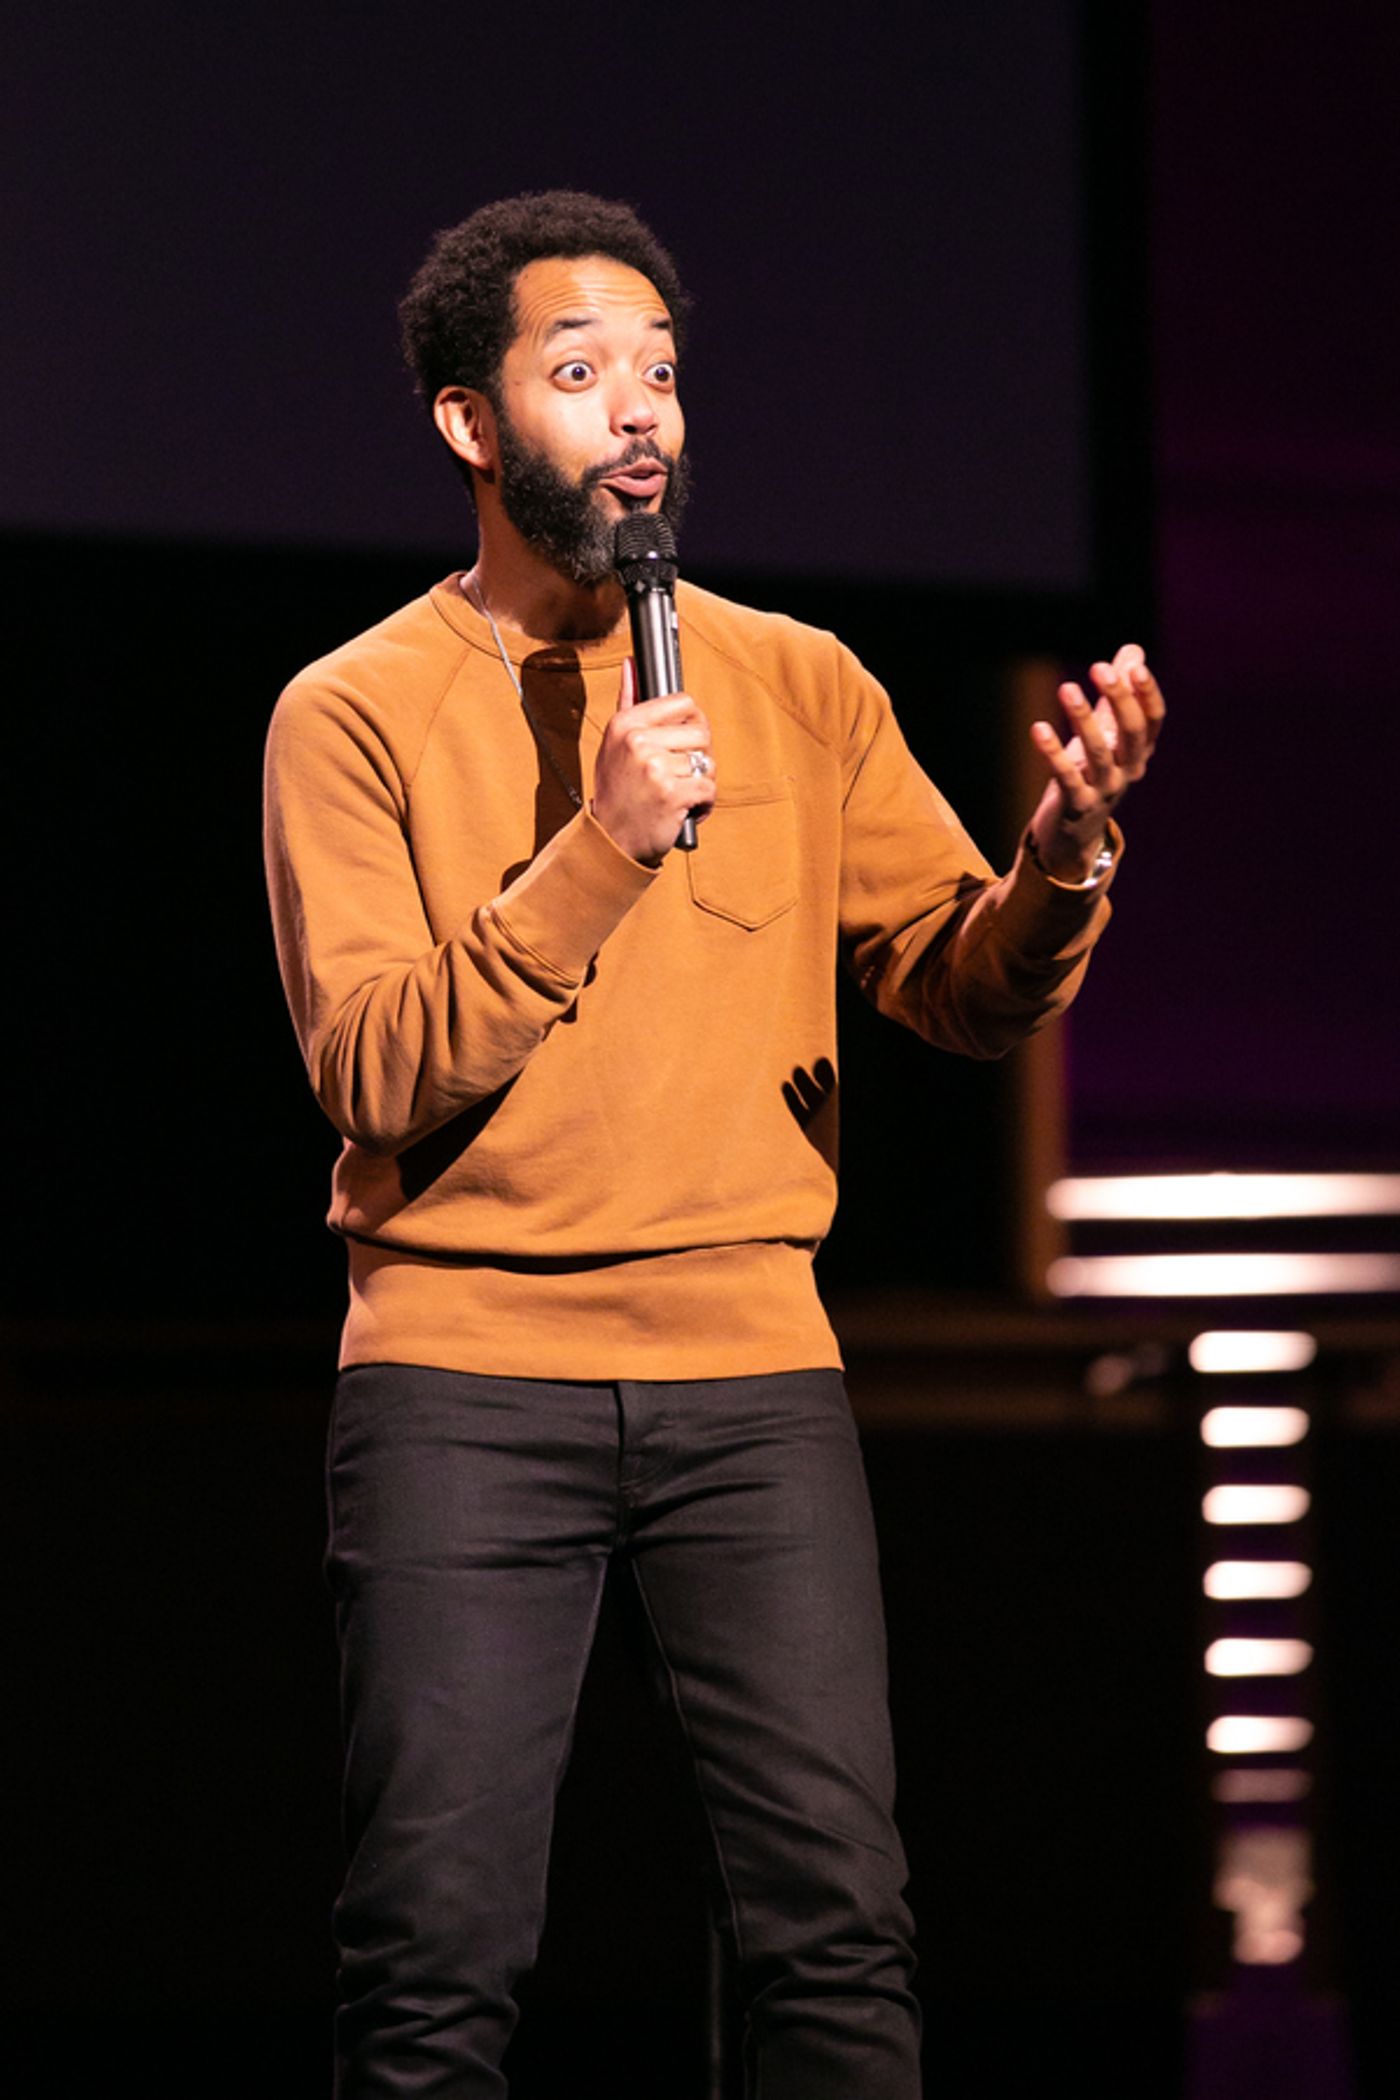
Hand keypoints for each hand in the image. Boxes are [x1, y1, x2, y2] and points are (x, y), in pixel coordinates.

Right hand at [591, 658, 716, 864]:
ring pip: (707, 763)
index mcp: (626, 724)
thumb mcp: (614, 744)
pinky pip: (709, 790)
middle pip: (701, 732)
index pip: (683, 702)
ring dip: (700, 784)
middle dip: (698, 757)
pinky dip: (704, 805)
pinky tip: (684, 811)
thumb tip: (631, 664)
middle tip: (680, 775)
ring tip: (678, 795)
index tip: (683, 742)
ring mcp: (655, 767)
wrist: (611, 840)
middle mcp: (638, 741)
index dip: (692, 724)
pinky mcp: (672, 794)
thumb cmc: (617, 792)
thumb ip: (627, 701)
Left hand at [1027, 643, 1165, 880]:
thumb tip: (1133, 650)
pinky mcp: (1076, 805)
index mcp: (1138, 752)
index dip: (1147, 693)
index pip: (1153, 720)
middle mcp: (1128, 770)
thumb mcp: (1107, 736)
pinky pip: (1065, 775)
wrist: (1073, 836)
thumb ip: (1118, 696)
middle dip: (1119, 699)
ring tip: (1067, 687)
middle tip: (1100, 668)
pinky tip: (1038, 728)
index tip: (1134, 666)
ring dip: (1083, 718)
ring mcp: (1104, 790)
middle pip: (1133, 733)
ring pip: (1098, 751)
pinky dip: (1052, 751)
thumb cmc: (1090, 777)